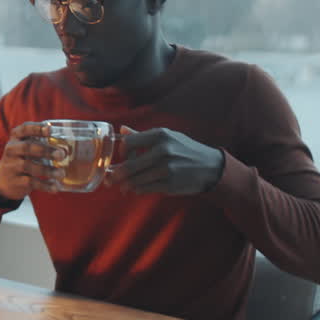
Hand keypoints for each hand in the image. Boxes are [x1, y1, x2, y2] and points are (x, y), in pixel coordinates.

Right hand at [0, 122, 68, 200]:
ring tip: (61, 173)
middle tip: (62, 155)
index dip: (37, 128)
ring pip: (29, 166)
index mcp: (16, 138)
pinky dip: (45, 185)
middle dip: (46, 150)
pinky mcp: (15, 181)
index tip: (50, 129)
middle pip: (27, 147)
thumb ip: (40, 144)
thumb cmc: (21, 160)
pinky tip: (55, 186)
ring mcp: (12, 166)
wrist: (3, 181)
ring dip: (48, 170)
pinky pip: (31, 182)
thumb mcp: (25, 148)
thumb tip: (66, 149)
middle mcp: (12, 150)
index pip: (24, 129)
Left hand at [106, 126, 224, 194]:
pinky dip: (137, 190)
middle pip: (129, 165)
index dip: (122, 151)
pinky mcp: (170, 184)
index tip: (123, 157)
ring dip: (125, 185)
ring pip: (135, 180)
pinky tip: (135, 189)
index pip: (128, 143)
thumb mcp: (167, 136)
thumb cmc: (185, 150)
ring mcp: (166, 168)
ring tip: (122, 187)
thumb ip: (142, 135)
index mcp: (159, 135)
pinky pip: (145, 189)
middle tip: (109, 179)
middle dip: (116, 175)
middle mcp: (162, 151)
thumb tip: (121, 130)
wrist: (210, 167)